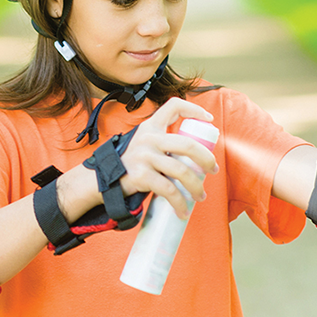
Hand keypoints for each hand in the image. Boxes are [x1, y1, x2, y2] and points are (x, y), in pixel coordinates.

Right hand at [116, 98, 217, 218]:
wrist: (104, 180)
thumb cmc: (131, 163)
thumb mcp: (144, 143)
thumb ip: (163, 142)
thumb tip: (195, 153)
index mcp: (151, 126)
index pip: (173, 106)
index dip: (194, 109)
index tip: (208, 119)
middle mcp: (148, 138)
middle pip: (187, 144)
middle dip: (206, 159)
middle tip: (212, 170)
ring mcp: (144, 157)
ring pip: (181, 171)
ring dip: (196, 186)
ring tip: (200, 195)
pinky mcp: (141, 176)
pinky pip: (168, 190)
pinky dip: (179, 203)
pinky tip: (183, 210)